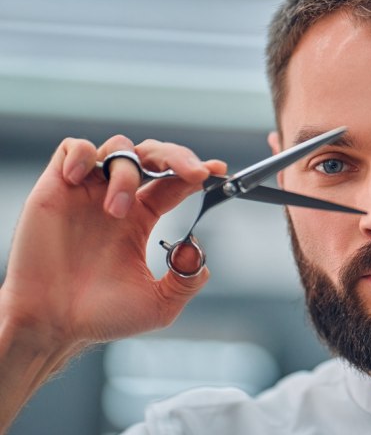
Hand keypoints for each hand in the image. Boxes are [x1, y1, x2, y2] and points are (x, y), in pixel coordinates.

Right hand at [1, 135, 226, 349]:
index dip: (195, 171)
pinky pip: (73, 148)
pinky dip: (83, 154)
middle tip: (194, 174)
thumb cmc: (97, 317)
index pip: (173, 182)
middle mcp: (117, 199)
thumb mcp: (158, 306)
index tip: (217, 170)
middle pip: (153, 155)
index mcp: (142, 219)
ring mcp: (88, 191)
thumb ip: (186, 282)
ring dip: (127, 173)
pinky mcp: (56, 187)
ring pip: (119, 149)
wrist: (51, 323)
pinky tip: (79, 178)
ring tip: (116, 210)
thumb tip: (199, 256)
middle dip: (177, 156)